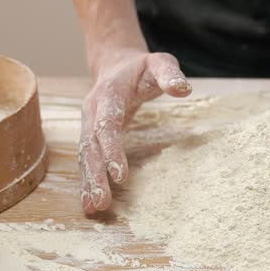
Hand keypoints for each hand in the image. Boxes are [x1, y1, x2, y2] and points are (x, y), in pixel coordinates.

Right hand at [79, 48, 191, 213]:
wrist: (116, 64)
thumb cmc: (142, 68)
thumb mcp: (159, 63)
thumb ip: (170, 75)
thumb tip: (184, 89)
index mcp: (108, 94)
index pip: (107, 125)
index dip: (112, 150)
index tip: (121, 175)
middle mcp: (92, 111)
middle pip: (91, 146)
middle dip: (95, 174)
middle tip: (102, 201)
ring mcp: (88, 124)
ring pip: (85, 156)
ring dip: (88, 182)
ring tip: (94, 207)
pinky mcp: (90, 135)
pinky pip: (86, 159)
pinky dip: (87, 180)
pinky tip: (90, 201)